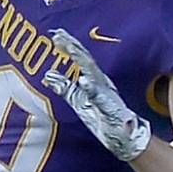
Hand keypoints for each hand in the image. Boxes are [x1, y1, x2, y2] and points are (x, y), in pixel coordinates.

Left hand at [43, 30, 151, 161]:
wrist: (124, 137)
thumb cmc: (102, 117)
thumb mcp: (78, 101)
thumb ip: (65, 88)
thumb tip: (47, 75)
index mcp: (94, 80)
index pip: (80, 59)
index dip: (69, 46)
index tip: (56, 34)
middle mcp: (101, 82)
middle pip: (86, 61)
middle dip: (73, 46)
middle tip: (59, 34)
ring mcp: (106, 94)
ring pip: (93, 73)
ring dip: (81, 60)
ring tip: (70, 48)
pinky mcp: (110, 108)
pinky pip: (100, 97)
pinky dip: (92, 88)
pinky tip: (83, 80)